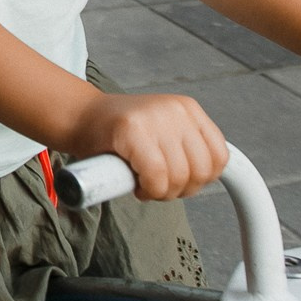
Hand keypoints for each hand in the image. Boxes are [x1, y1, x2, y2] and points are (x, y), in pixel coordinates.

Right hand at [70, 92, 227, 201]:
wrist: (80, 118)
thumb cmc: (120, 134)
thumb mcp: (164, 131)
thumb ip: (187, 147)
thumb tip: (207, 177)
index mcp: (188, 108)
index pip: (220, 156)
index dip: (203, 179)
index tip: (181, 182)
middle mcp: (175, 110)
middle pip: (201, 171)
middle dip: (181, 189)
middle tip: (158, 186)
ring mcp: (154, 118)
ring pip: (179, 177)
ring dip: (162, 192)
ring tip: (145, 184)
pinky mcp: (133, 130)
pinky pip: (156, 177)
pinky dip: (148, 190)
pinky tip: (136, 185)